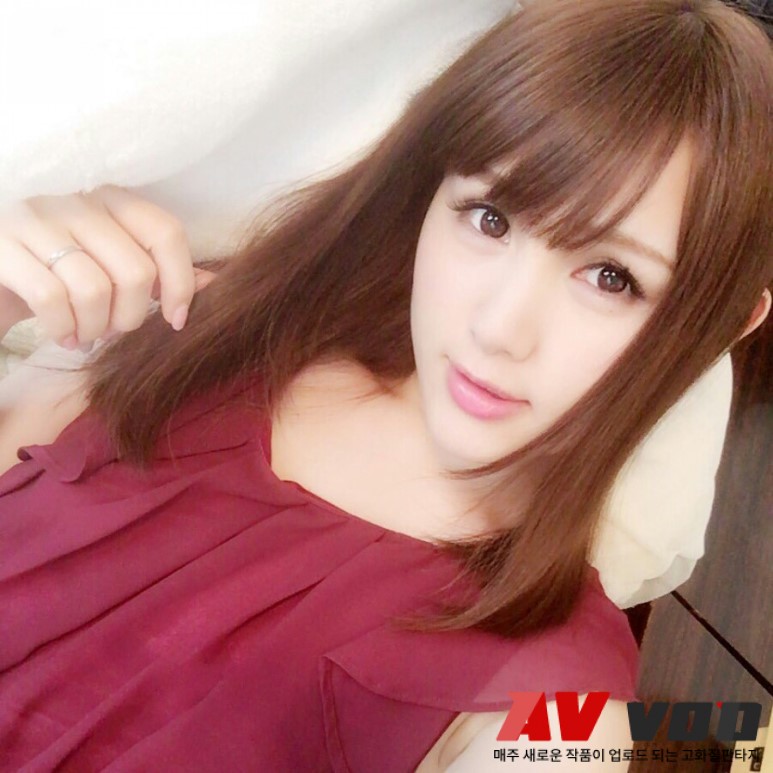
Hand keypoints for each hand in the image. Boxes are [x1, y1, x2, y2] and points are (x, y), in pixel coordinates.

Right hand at [0, 185, 215, 348]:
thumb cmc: (60, 273)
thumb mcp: (111, 267)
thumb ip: (159, 271)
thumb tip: (214, 285)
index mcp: (111, 200)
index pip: (166, 233)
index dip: (180, 283)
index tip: (175, 321)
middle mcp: (74, 201)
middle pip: (135, 271)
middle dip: (130, 318)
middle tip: (113, 332)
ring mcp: (34, 219)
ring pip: (94, 289)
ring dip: (95, 328)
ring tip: (86, 334)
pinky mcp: (1, 245)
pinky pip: (51, 299)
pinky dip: (63, 329)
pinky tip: (63, 335)